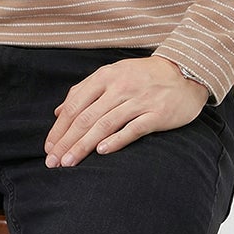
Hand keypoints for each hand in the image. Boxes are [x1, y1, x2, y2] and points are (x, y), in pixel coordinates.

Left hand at [44, 56, 207, 167]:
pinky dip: (116, 140)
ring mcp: (139, 100)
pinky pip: (133, 129)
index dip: (59, 128)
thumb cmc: (144, 76)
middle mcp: (120, 87)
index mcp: (105, 77)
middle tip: (53, 162)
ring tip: (69, 162)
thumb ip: (84, 91)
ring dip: (84, 145)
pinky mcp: (157, 114)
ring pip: (105, 125)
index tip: (48, 148)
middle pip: (86, 118)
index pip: (75, 105)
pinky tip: (101, 152)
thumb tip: (58, 111)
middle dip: (66, 142)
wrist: (185, 72)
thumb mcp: (112, 74)